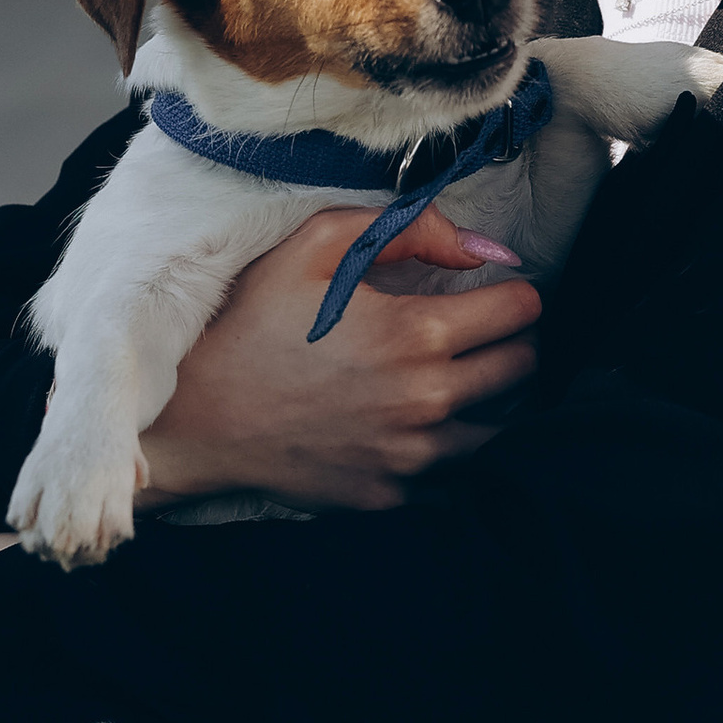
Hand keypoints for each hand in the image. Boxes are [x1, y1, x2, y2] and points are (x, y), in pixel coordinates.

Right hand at [133, 203, 542, 515]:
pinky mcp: (392, 493)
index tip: (495, 293)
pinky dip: (445, 447)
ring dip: (488, 400)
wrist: (199, 416)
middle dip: (513, 343)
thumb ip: (411, 229)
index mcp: (418, 334)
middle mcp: (428, 401)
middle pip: (523, 370)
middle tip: (480, 332)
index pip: (523, 311)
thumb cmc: (254, 321)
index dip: (515, 294)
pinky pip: (452, 473)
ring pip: (499, 427)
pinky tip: (412, 422)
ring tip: (452, 377)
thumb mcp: (318, 245)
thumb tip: (485, 247)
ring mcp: (412, 456)